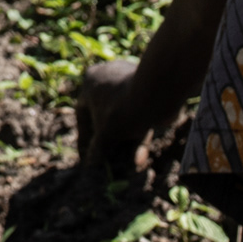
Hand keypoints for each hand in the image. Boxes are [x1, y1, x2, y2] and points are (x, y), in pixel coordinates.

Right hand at [74, 54, 188, 173]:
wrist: (160, 93)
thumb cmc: (124, 109)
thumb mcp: (106, 134)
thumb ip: (97, 148)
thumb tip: (90, 164)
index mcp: (91, 82)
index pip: (82, 115)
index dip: (84, 139)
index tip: (88, 156)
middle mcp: (108, 77)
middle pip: (106, 116)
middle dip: (110, 141)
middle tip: (110, 160)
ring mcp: (130, 82)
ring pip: (125, 117)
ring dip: (126, 141)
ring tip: (128, 163)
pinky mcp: (149, 90)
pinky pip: (140, 115)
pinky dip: (140, 135)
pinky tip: (140, 157)